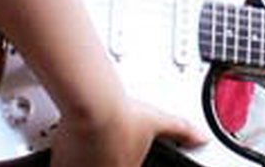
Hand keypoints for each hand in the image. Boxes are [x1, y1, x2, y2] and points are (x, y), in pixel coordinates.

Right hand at [50, 99, 207, 166]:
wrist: (96, 104)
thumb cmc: (122, 114)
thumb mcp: (158, 121)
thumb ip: (182, 130)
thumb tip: (201, 136)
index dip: (115, 159)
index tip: (110, 152)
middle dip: (99, 158)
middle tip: (96, 146)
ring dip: (82, 160)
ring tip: (81, 146)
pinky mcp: (63, 164)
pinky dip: (64, 161)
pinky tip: (66, 151)